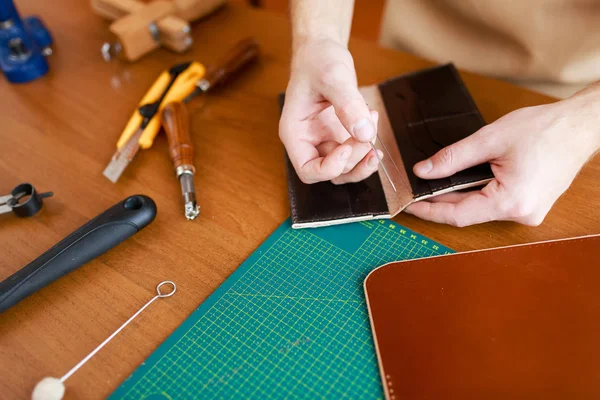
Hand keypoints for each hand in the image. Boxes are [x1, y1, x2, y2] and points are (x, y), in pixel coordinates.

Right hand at [279, 39, 380, 184]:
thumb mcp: (333, 77)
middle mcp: (308, 142)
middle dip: (353, 159)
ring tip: (374, 133)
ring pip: (345, 169)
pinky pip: (354, 155)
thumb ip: (348, 105)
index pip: (308, 170)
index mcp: (295, 133)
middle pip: (330, 173)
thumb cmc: (317, 61)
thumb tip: (364, 133)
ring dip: (363, 160)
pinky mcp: (339, 136)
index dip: (329, 168)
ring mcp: (325, 141)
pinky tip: (374, 130)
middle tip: (368, 134)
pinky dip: (366, 149)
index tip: (346, 147)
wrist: (322, 50)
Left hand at [405, 98, 599, 226]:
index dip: (429, 210)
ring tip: (435, 181)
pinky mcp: (529, 205)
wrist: (581, 126)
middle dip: (440, 199)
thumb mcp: (490, 139)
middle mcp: (521, 214)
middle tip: (415, 188)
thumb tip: (423, 171)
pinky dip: (476, 191)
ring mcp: (527, 212)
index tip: (407, 205)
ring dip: (458, 194)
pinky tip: (462, 179)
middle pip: (467, 212)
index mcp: (511, 202)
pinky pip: (494, 202)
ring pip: (480, 207)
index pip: (457, 215)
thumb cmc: (545, 129)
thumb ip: (453, 157)